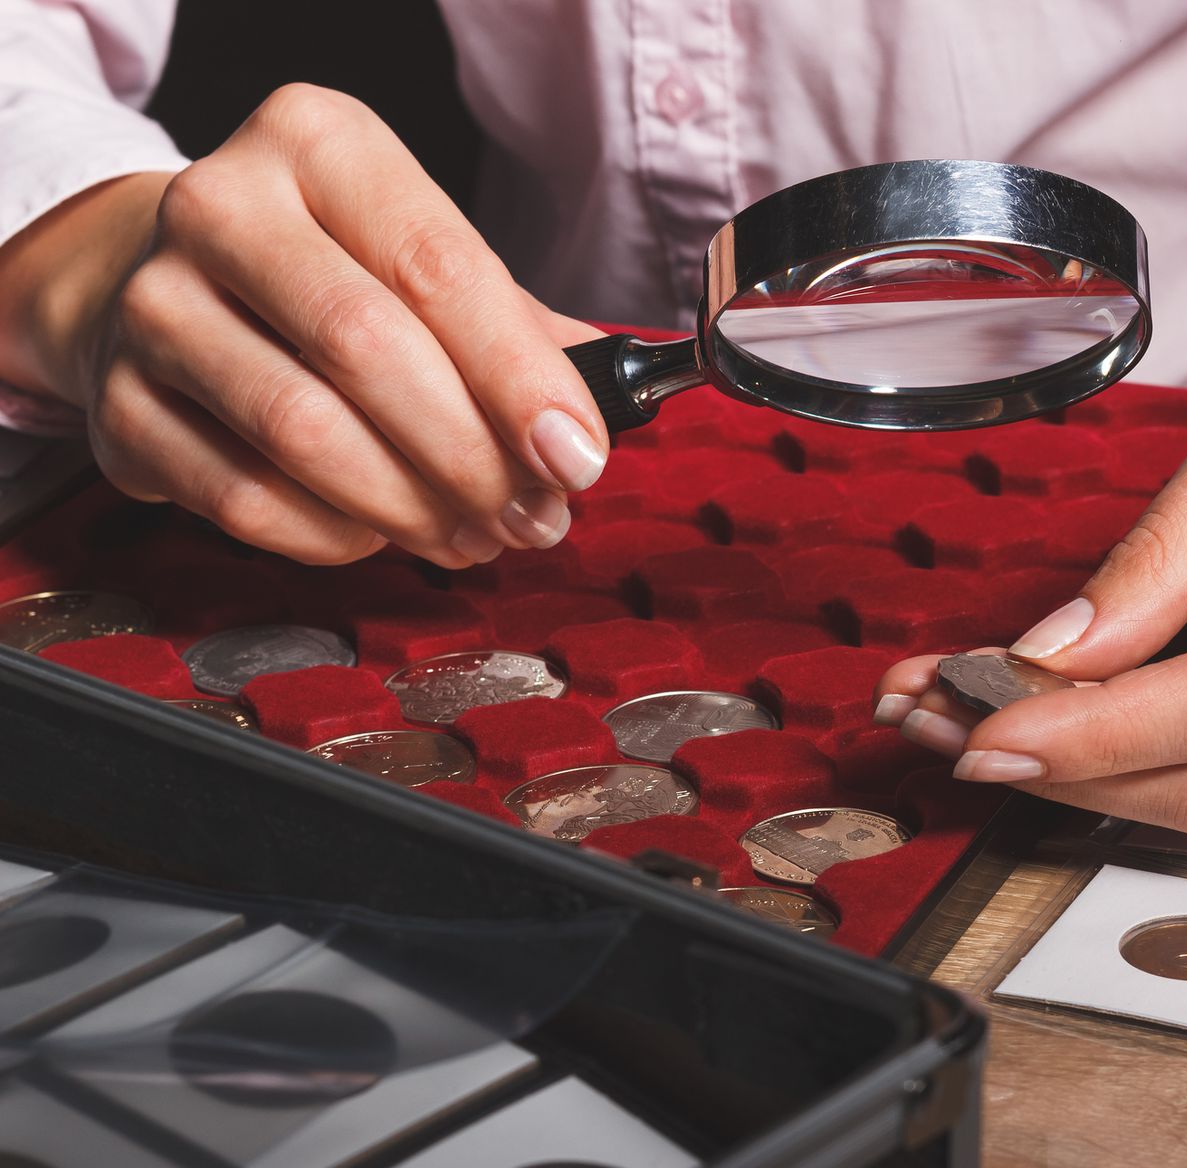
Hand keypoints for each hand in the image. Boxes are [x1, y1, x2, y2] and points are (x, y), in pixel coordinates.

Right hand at [0, 84, 608, 567]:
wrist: (147, 280)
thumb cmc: (324, 272)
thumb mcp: (420, 255)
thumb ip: (515, 328)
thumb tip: (600, 410)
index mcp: (318, 145)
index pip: (437, 267)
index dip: (521, 379)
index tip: (577, 454)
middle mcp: (222, 208)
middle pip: (368, 351)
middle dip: (472, 457)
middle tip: (533, 515)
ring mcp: (155, 306)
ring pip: (303, 434)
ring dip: (413, 509)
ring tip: (476, 535)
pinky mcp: (118, 408)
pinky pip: (246, 500)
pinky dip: (335, 535)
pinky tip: (384, 533)